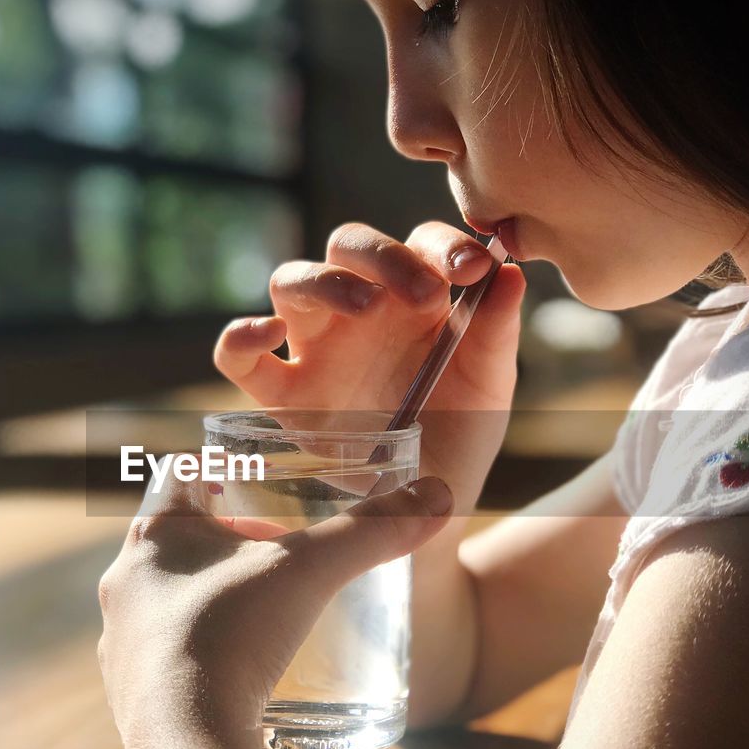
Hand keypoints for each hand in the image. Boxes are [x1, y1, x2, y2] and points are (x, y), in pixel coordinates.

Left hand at [96, 456, 454, 747]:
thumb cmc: (232, 638)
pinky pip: (164, 663)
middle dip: (224, 541)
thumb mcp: (309, 573)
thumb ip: (371, 532)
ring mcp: (119, 644)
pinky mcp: (129, 698)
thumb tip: (436, 495)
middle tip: (274, 548)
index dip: (218, 472)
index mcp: (152, 538)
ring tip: (261, 613)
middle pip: (173, 543)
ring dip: (208, 601)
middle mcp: (123, 585)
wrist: (184, 744)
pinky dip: (199, 658)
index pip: (178, 477)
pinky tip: (237, 674)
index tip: (255, 482)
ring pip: (164, 604)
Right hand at [214, 221, 525, 518]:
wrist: (433, 504)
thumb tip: (511, 272)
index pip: (418, 243)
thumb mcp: (490, 385)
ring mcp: (316, 348)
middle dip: (383, 256)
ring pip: (292, 282)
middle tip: (424, 292)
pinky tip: (267, 335)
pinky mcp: (281, 394)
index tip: (474, 268)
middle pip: (348, 246)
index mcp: (415, 297)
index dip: (442, 244)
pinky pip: (237, 357)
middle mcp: (360, 311)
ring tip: (364, 308)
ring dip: (326, 283)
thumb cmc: (462, 434)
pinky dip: (239, 337)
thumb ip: (497, 331)